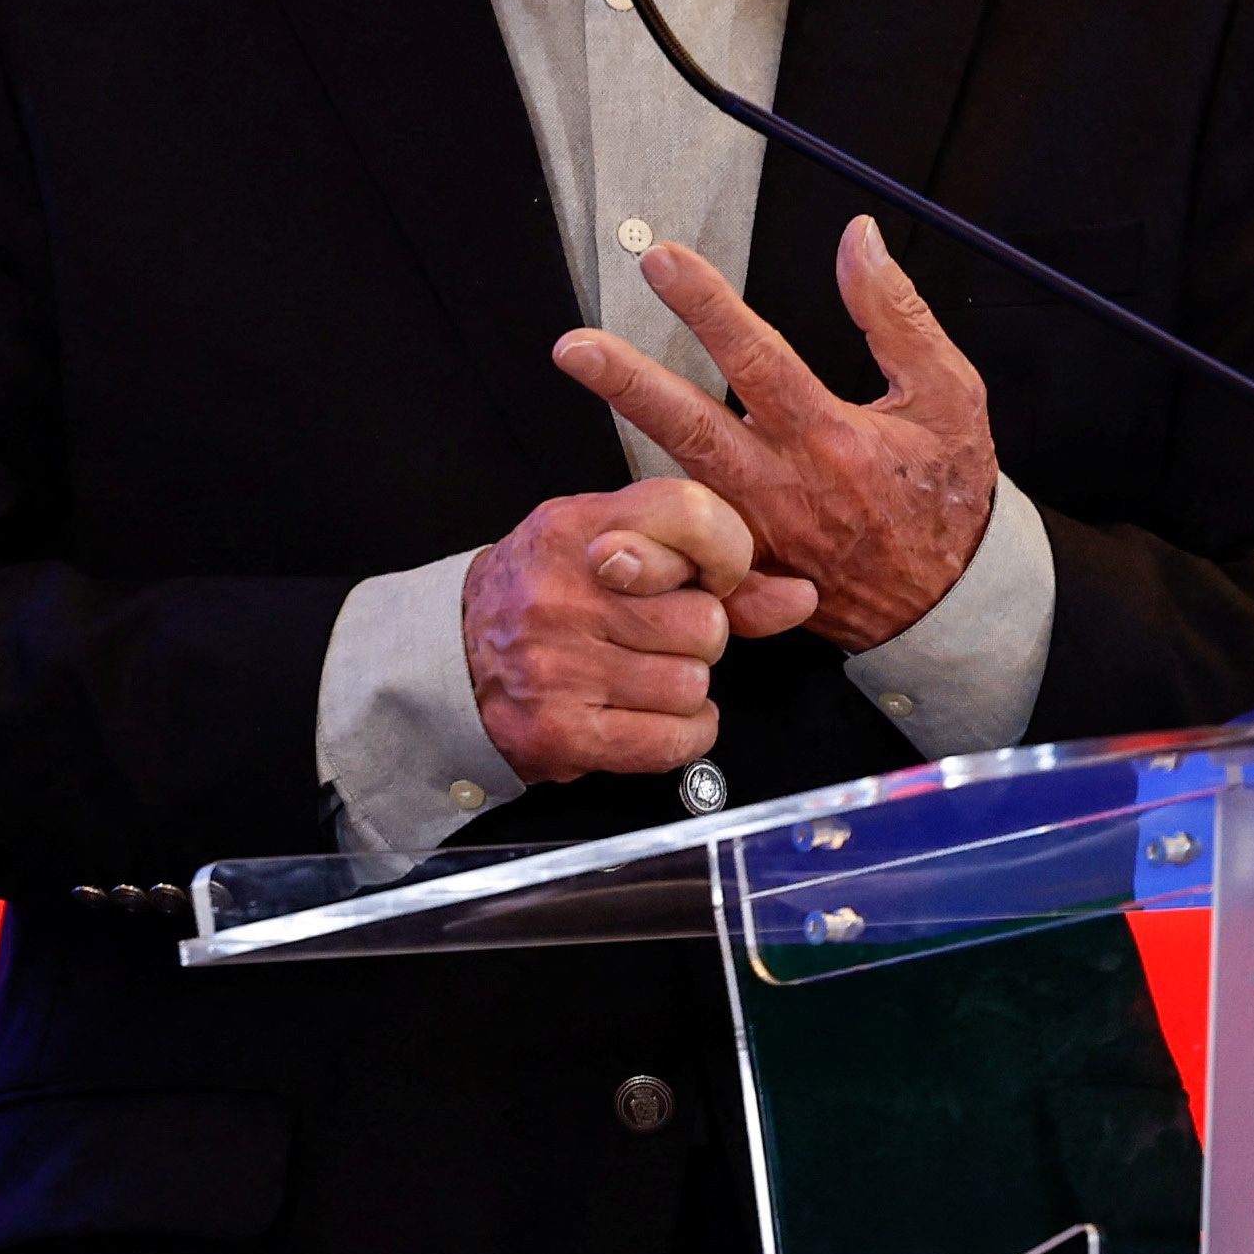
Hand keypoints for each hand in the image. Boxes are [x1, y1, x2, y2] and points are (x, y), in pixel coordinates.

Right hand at [460, 472, 823, 783]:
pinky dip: (682, 732)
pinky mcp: (562, 730)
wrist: (451, 661)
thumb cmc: (546, 595)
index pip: (692, 515)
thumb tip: (802, 596)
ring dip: (684, 687)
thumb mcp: (610, 549)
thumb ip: (707, 566)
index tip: (710, 573)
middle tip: (655, 632)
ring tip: (641, 672)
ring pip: (695, 682)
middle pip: (706, 619)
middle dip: (698, 634)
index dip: (725, 553)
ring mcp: (560, 664)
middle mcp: (565, 591)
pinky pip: (676, 738)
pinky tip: (650, 713)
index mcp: (578, 527)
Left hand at [555, 219, 998, 650]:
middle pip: (692, 428)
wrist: (953, 604)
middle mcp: (784, 486)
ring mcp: (759, 535)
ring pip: (677, 481)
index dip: (706, 308)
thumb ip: (895, 314)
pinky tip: (602, 491)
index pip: (757, 359)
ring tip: (580, 398)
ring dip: (624, 438)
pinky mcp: (749, 573)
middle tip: (574, 347)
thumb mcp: (949, 396)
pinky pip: (687, 545)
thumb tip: (858, 239)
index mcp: (832, 437)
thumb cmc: (950, 495)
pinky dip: (644, 520)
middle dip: (628, 384)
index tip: (662, 262)